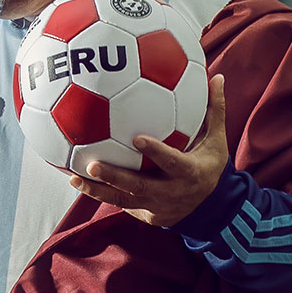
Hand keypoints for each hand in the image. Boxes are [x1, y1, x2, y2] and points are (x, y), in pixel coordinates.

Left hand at [68, 74, 229, 226]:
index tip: (137, 138)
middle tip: (92, 164)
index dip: (156, 152)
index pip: (172, 162)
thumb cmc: (210, 166)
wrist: (211, 210)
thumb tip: (217, 77)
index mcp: (189, 173)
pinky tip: (79, 182)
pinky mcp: (145, 216)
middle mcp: (170, 193)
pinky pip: (120, 204)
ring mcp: (156, 207)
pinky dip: (100, 194)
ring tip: (74, 177)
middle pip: (139, 186)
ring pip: (122, 200)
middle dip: (115, 177)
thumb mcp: (217, 142)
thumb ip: (214, 111)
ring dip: (97, 190)